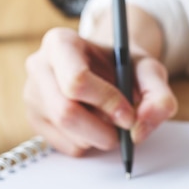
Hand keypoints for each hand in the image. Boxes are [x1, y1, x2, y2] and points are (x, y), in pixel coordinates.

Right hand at [24, 27, 176, 155]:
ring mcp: (32, 95)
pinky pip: (66, 147)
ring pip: (67, 133)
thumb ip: (157, 94)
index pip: (76, 80)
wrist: (108, 67)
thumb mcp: (148, 69)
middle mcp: (38, 66)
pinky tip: (98, 124)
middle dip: (104, 129)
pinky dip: (92, 143)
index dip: (107, 102)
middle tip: (126, 126)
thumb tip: (139, 128)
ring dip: (101, 136)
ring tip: (113, 119)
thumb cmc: (125, 65)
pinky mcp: (36, 121)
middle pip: (66, 112)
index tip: (129, 113)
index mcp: (60, 42)